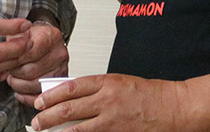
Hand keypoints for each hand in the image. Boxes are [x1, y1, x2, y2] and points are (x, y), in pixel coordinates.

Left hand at [6, 21, 69, 106]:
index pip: (28, 54)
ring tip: (13, 77)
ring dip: (18, 84)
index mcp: (50, 37)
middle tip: (7, 70)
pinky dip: (27, 97)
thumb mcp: (21, 30)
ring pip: (34, 85)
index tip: (4, 61)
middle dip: (14, 73)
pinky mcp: (59, 82)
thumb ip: (13, 40)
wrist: (46, 38)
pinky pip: (41, 95)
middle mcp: (59, 53)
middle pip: (30, 71)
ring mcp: (61, 69)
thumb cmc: (32, 36)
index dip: (13, 60)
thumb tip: (4, 53)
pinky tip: (19, 91)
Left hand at [31, 73, 185, 131]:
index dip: (51, 95)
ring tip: (46, 131)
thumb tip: (73, 95)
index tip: (39, 100)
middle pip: (69, 107)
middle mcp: (107, 99)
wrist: (173, 107)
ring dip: (58, 130)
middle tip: (36, 119)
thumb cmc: (150, 94)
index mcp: (107, 82)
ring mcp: (112, 119)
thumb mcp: (120, 82)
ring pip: (77, 126)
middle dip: (48, 114)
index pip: (71, 86)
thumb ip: (97, 89)